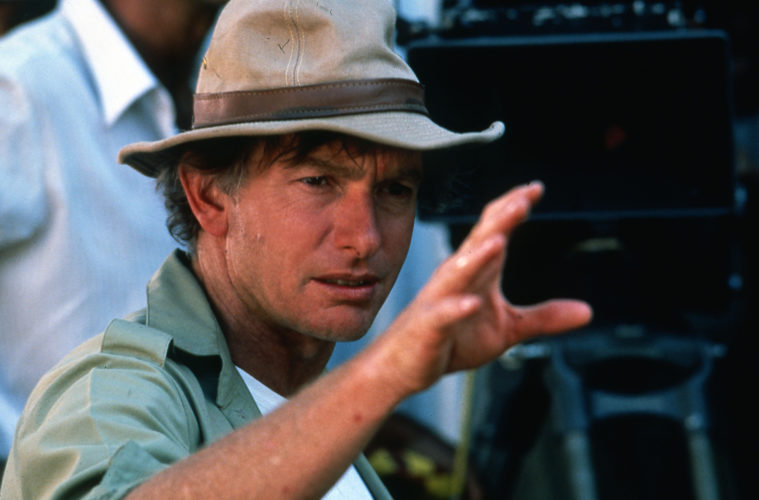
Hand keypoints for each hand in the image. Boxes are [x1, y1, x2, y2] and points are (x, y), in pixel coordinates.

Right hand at [374, 182, 592, 395]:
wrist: (406, 365)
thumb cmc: (454, 339)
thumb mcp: (508, 329)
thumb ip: (544, 317)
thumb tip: (588, 311)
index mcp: (477, 271)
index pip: (494, 230)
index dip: (514, 208)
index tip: (537, 188)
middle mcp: (457, 277)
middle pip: (479, 241)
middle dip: (501, 220)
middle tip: (524, 197)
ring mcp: (441, 300)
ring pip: (459, 271)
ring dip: (478, 256)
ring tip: (499, 240)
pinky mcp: (430, 326)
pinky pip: (444, 314)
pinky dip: (457, 307)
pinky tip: (471, 303)